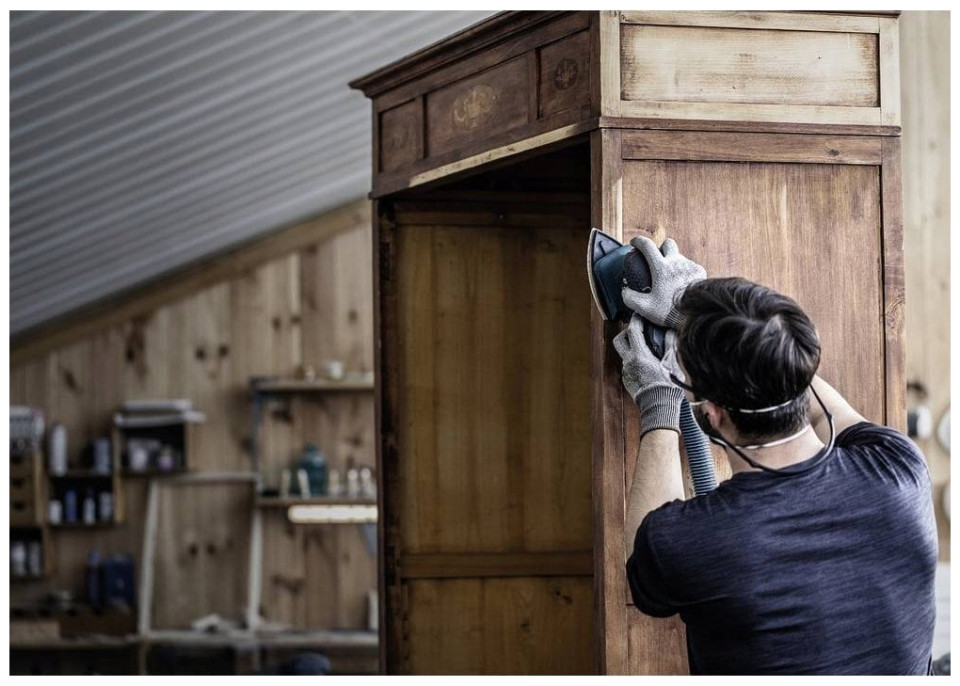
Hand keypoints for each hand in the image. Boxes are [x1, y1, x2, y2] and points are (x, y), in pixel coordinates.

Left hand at [613, 315, 684, 435]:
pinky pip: (628, 366)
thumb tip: (670, 331)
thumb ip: (670, 344)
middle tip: (638, 332)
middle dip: (627, 333)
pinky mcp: (627, 380)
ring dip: (632, 348)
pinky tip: (647, 364)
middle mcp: (628, 362)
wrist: (659, 408)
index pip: (632, 331)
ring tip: (647, 349)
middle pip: (619, 340)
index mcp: (639, 355)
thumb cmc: (667, 387)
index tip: (640, 316)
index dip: (636, 320)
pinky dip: (635, 361)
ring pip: (624, 354)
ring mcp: (626, 372)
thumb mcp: (672, 363)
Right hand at [621, 236, 705, 329]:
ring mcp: (689, 265)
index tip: (634, 243)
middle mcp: (676, 262)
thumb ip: (630, 298)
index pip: (647, 246)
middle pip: (668, 243)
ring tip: (670, 278)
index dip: (639, 241)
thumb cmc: (671, 311)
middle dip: (661, 247)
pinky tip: (683, 284)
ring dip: (673, 262)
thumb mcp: (645, 307)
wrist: (697, 313)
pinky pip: (690, 266)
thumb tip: (625, 291)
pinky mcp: (700, 271)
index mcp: (661, 268)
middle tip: (657, 258)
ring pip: (679, 256)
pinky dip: (684, 272)